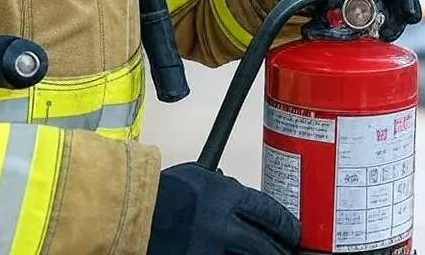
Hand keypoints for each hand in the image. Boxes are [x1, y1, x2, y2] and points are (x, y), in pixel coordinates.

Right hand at [147, 162, 299, 254]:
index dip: (286, 226)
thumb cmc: (161, 192)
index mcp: (229, 198)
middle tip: (286, 251)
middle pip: (267, 245)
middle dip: (280, 250)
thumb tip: (237, 193)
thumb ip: (222, 187)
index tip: (292, 233)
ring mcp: (214, 250)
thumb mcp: (198, 178)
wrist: (132, 213)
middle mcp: (226, 226)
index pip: (271, 214)